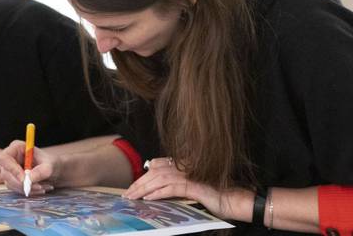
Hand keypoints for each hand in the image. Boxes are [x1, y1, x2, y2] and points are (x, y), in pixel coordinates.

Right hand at [0, 140, 57, 195]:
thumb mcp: (50, 166)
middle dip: (22, 183)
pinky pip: (15, 188)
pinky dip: (28, 191)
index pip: (4, 158)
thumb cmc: (53, 164)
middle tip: (39, 186)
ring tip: (43, 187)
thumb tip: (28, 179)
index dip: (11, 169)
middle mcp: (11, 157)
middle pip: (6, 173)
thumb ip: (40, 171)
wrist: (56, 171)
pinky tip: (40, 188)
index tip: (24, 179)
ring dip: (27, 188)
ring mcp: (10, 169)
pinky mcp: (13, 179)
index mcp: (17, 147)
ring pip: (10, 183)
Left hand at [122, 157, 253, 221]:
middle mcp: (185, 166)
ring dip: (144, 189)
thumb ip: (178, 184)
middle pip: (155, 172)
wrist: (236, 199)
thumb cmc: (217, 195)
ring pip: (159, 179)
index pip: (159, 164)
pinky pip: (170, 188)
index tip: (134, 185)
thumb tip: (158, 189)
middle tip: (128, 193)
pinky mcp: (193, 185)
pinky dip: (157, 193)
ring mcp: (189, 174)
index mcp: (185, 165)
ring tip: (133, 198)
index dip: (145, 174)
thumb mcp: (194, 188)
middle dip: (139, 183)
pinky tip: (148, 199)